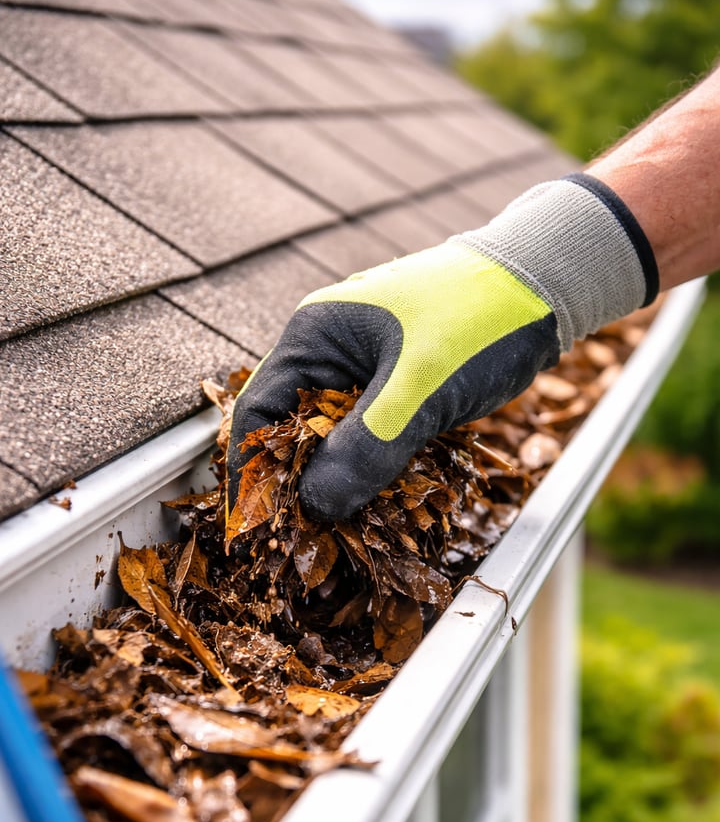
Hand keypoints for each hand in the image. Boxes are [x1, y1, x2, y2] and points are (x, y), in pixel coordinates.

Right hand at [227, 174, 656, 521]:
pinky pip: (370, 434)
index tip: (258, 529)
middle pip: (292, 430)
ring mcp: (365, 366)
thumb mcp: (422, 388)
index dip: (253, 475)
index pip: (259, 415)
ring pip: (333, 436)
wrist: (547, 282)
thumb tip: (316, 506)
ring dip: (336, 479)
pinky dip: (371, 466)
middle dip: (296, 484)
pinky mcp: (399, 383)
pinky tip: (377, 498)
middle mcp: (330, 351)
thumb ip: (368, 446)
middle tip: (302, 539)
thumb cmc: (480, 320)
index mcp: (314, 337)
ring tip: (337, 530)